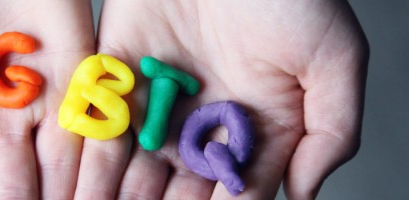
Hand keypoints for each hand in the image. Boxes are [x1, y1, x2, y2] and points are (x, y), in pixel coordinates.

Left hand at [81, 0, 367, 198]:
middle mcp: (204, 124)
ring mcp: (160, 103)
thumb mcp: (334, 60)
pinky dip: (82, 163)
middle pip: (175, 193)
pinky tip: (74, 191)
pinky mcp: (119, 75)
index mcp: (255, 129)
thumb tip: (304, 196)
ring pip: (130, 171)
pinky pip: (97, 127)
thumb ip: (330, 133)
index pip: (233, 193)